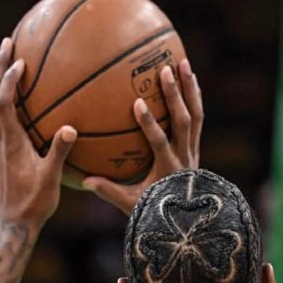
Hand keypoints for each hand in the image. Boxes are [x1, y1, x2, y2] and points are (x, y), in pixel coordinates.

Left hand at [0, 38, 76, 229]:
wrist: (14, 220)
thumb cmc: (34, 202)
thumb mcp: (51, 178)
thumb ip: (59, 152)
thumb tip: (70, 128)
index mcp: (10, 143)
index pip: (1, 103)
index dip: (7, 80)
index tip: (20, 62)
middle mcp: (0, 139)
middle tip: (7, 43)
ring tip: (7, 58)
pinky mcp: (2, 148)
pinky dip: (3, 95)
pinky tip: (16, 92)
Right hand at [82, 59, 202, 215]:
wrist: (187, 218)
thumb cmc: (156, 209)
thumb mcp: (132, 204)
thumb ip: (109, 192)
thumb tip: (84, 180)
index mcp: (167, 168)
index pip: (159, 142)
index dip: (150, 124)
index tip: (137, 103)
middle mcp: (185, 156)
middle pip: (183, 122)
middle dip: (175, 96)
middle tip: (165, 71)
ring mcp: (193, 150)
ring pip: (196, 116)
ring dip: (190, 90)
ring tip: (183, 63)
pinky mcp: (195, 146)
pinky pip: (198, 118)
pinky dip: (195, 97)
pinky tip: (190, 78)